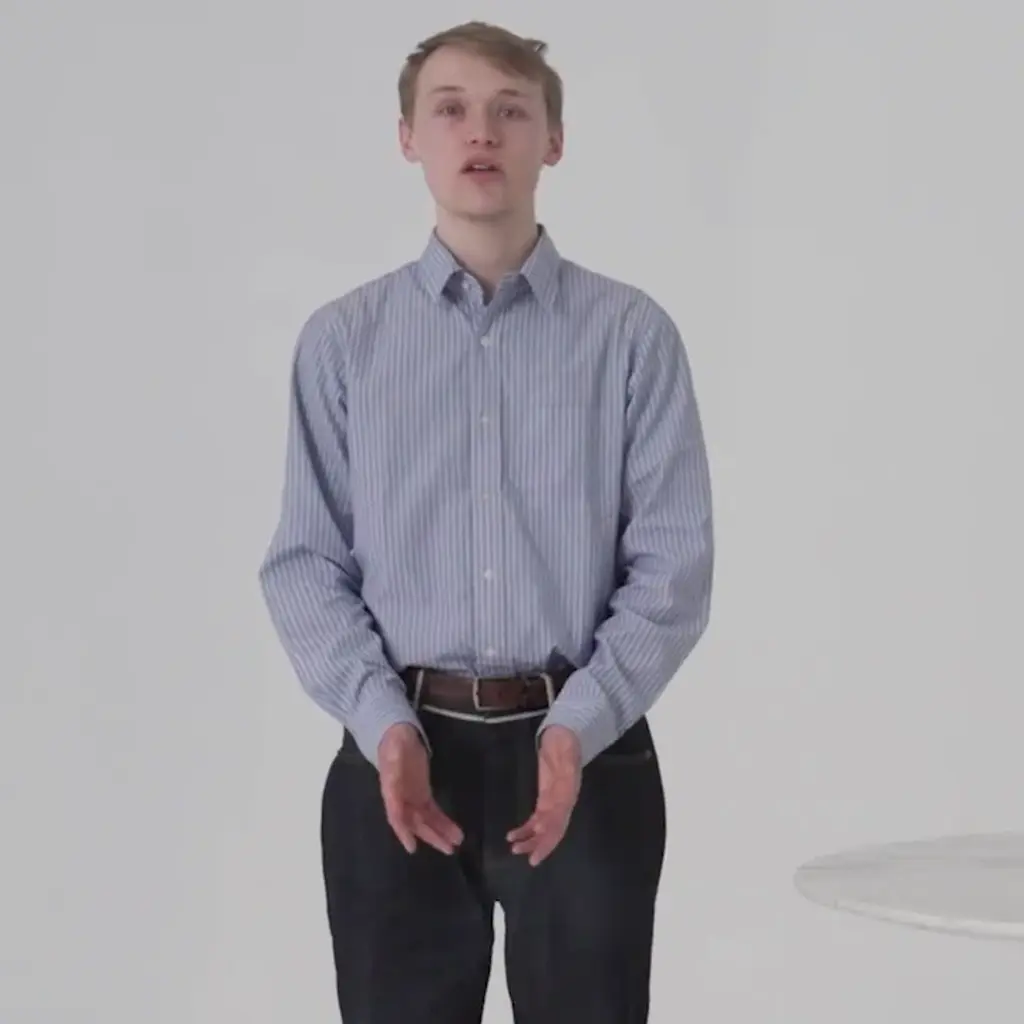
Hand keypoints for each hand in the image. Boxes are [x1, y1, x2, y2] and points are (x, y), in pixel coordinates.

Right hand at [377, 723, 462, 855]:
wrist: (398, 737)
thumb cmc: (395, 743)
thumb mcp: (394, 749)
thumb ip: (394, 763)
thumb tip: (392, 779)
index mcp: (390, 791)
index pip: (396, 815)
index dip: (403, 831)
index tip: (412, 847)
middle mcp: (401, 800)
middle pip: (415, 823)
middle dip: (431, 836)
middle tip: (448, 849)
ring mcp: (413, 798)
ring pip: (426, 821)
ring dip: (440, 832)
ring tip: (457, 842)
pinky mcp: (423, 795)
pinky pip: (433, 812)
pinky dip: (443, 823)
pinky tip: (455, 832)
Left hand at [507, 725, 581, 866]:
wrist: (565, 733)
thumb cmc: (565, 739)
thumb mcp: (566, 745)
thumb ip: (566, 759)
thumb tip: (567, 770)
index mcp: (568, 793)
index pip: (559, 822)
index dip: (549, 839)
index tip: (537, 854)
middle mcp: (563, 801)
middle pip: (553, 829)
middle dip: (539, 844)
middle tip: (521, 854)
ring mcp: (554, 801)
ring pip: (544, 827)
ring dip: (531, 839)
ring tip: (514, 847)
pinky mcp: (546, 798)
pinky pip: (537, 818)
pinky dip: (526, 829)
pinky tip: (513, 835)